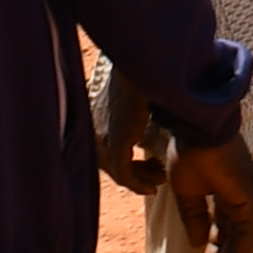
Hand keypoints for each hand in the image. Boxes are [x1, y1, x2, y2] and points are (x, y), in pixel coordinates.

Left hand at [89, 63, 165, 195]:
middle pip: (111, 166)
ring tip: (160, 179)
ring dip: (141, 181)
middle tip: (158, 177)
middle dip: (136, 175)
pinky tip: (153, 186)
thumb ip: (130, 113)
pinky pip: (123, 174)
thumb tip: (141, 119)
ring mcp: (101, 139)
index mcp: (92, 121)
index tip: (150, 168)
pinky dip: (139, 184)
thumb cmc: (141, 75)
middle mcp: (92, 132)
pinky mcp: (114, 143)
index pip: (106, 153)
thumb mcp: (131, 99)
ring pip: (118, 174)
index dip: (128, 164)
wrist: (141, 65)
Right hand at [166, 135, 252, 252]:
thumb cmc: (190, 151)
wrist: (195, 130)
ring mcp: (249, 196)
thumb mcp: (186, 191)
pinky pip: (247, 232)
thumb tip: (197, 243)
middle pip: (239, 238)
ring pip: (245, 240)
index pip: (227, 228)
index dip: (217, 249)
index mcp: (228, 192)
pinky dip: (237, 252)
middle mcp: (243, 196)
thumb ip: (193, 216)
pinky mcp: (250, 196)